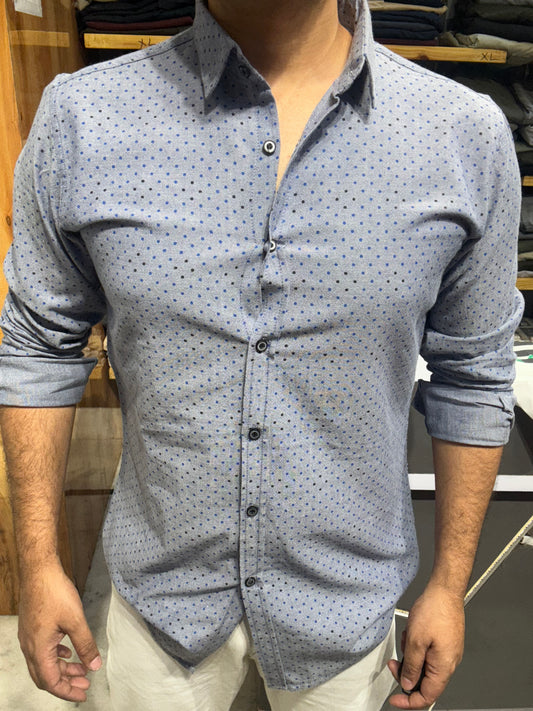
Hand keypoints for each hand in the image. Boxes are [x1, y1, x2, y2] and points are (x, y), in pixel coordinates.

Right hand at [17, 561, 101, 701]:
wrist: (39, 571)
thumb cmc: (54, 592)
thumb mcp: (76, 620)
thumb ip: (86, 644)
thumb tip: (94, 665)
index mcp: (39, 649)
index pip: (51, 682)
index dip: (67, 691)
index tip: (83, 694)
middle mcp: (30, 646)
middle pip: (45, 676)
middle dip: (65, 683)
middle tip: (84, 684)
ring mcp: (29, 636)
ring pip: (44, 662)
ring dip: (62, 667)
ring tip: (81, 667)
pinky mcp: (32, 627)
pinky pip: (42, 649)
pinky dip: (56, 654)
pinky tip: (68, 650)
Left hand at [387, 583, 464, 708]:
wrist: (445, 590)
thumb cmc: (435, 610)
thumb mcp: (415, 641)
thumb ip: (411, 666)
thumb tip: (407, 683)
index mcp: (444, 667)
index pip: (427, 696)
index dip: (409, 701)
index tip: (395, 700)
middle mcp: (449, 662)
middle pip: (425, 682)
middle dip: (407, 673)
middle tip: (394, 664)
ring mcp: (448, 652)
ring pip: (425, 666)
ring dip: (411, 657)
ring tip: (407, 639)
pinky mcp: (446, 642)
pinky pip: (428, 653)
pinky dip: (417, 647)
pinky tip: (413, 634)